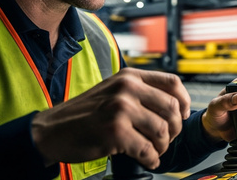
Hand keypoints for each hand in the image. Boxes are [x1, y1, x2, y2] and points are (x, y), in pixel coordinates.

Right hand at [31, 68, 190, 169]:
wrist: (52, 130)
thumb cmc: (85, 114)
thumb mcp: (113, 90)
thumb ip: (140, 92)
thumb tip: (175, 105)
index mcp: (130, 76)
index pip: (172, 82)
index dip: (184, 100)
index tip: (183, 114)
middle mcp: (127, 88)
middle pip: (172, 108)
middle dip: (174, 128)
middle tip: (166, 139)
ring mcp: (121, 109)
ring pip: (162, 130)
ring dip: (162, 146)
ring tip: (154, 150)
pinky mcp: (115, 132)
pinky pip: (147, 149)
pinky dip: (151, 159)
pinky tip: (147, 160)